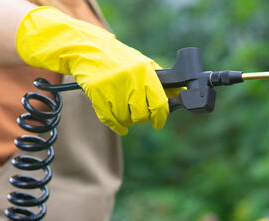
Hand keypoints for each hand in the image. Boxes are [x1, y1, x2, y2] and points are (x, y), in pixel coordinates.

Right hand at [16, 6, 168, 134]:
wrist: (88, 48)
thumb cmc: (119, 59)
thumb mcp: (142, 63)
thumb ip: (160, 80)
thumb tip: (179, 93)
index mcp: (144, 71)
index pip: (159, 103)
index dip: (160, 117)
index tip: (158, 123)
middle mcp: (130, 79)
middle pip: (141, 115)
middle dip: (140, 118)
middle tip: (136, 113)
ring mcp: (112, 86)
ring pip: (125, 119)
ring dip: (126, 119)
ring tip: (123, 109)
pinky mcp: (97, 93)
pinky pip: (110, 119)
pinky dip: (115, 125)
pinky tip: (118, 123)